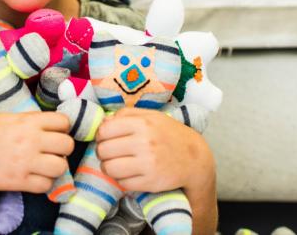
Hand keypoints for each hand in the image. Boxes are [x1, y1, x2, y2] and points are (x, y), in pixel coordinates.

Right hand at [0, 112, 74, 192]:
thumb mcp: (7, 117)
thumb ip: (30, 120)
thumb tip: (51, 125)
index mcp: (27, 122)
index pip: (63, 121)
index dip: (62, 127)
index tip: (55, 132)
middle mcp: (29, 141)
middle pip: (67, 145)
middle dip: (63, 148)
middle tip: (53, 150)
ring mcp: (25, 162)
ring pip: (61, 167)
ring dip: (56, 167)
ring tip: (45, 165)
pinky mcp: (18, 182)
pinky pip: (45, 186)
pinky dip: (43, 183)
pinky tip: (35, 177)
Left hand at [95, 107, 212, 193]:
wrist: (195, 159)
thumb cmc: (169, 134)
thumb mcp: (151, 116)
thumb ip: (126, 114)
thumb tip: (103, 122)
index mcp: (143, 123)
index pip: (104, 130)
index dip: (101, 135)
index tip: (106, 138)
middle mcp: (145, 142)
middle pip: (103, 150)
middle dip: (103, 152)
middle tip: (110, 153)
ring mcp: (148, 164)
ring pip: (109, 168)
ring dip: (109, 167)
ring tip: (116, 164)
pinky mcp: (150, 182)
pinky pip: (122, 183)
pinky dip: (122, 179)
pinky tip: (129, 173)